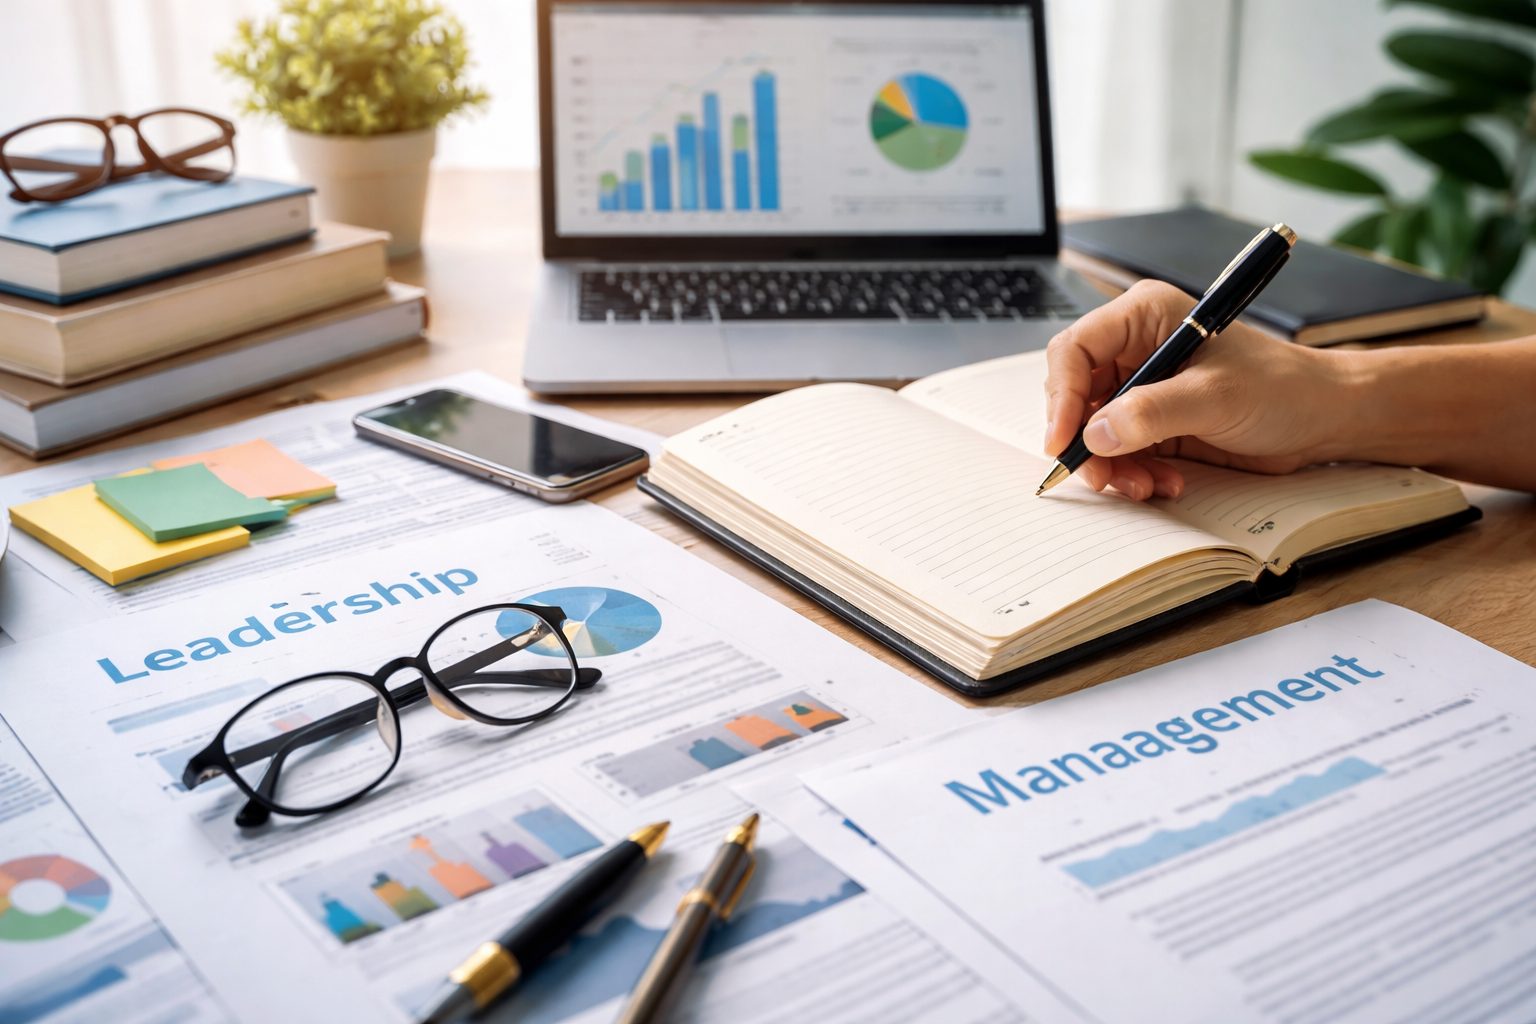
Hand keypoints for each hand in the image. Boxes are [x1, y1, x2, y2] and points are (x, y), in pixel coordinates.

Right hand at [1043, 280, 1348, 499]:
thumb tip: (1095, 433)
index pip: (1075, 351)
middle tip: (1102, 477)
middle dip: (1086, 441)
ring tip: (1145, 485)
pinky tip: (1164, 482)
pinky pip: (1118, 452)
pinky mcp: (1152, 422)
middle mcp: (1135, 349)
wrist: (1321, 418)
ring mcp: (1142, 388)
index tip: (1063, 441)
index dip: (1062, 397)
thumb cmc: (1281, 387)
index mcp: (1143, 317)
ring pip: (1093, 432)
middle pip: (1077, 397)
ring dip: (1112, 466)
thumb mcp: (1216, 397)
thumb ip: (1152, 413)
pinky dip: (1132, 473)